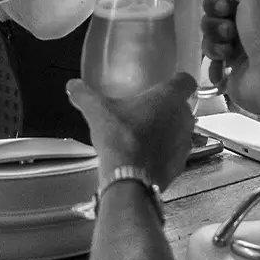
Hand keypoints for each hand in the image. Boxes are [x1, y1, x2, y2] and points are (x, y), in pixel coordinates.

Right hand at [68, 73, 198, 191]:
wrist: (129, 178)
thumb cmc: (120, 137)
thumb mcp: (98, 111)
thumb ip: (85, 95)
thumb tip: (73, 86)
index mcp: (170, 98)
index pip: (187, 81)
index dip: (179, 81)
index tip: (169, 83)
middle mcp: (184, 118)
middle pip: (183, 107)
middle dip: (169, 109)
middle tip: (148, 111)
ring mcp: (185, 144)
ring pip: (181, 131)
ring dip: (169, 132)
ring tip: (146, 135)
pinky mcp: (181, 165)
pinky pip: (175, 154)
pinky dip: (165, 154)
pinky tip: (147, 156)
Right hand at [202, 0, 259, 117]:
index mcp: (251, 4)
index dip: (215, 0)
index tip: (223, 6)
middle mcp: (243, 23)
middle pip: (209, 16)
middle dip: (213, 22)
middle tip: (230, 30)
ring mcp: (236, 48)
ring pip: (208, 38)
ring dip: (214, 42)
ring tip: (229, 51)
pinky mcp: (229, 69)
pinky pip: (210, 61)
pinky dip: (214, 64)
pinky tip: (222, 67)